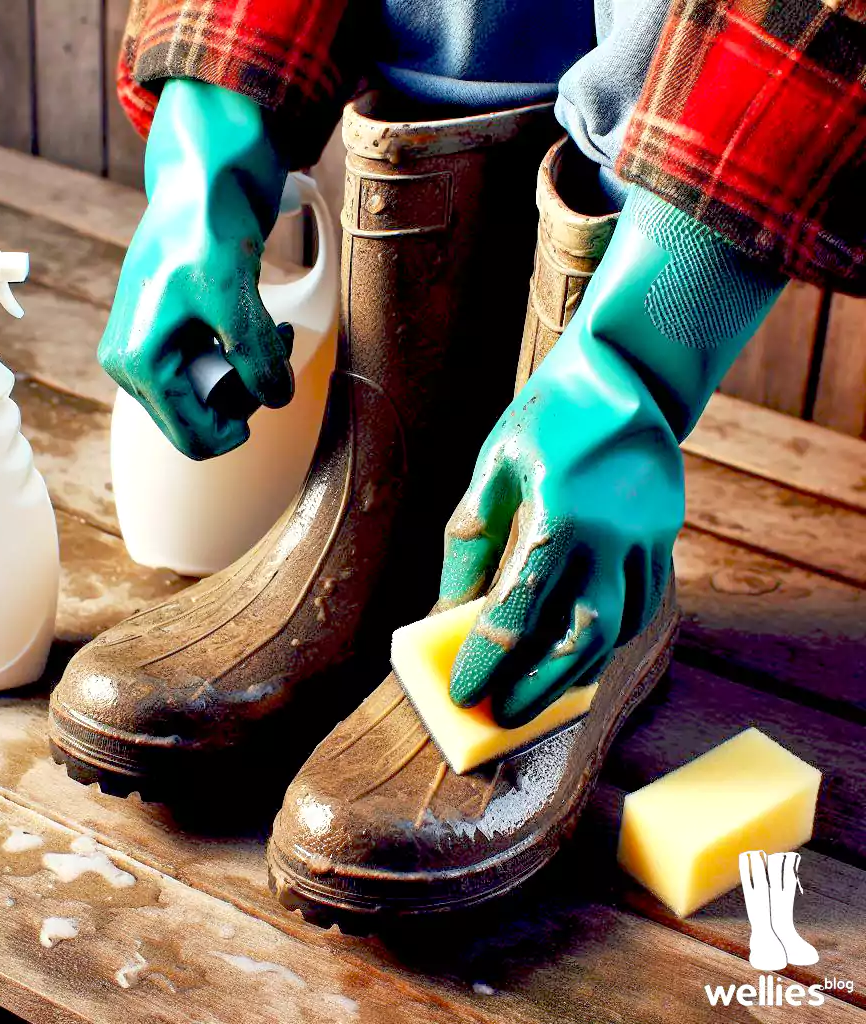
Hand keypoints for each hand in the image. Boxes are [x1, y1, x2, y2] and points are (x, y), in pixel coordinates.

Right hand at [99, 78, 293, 459]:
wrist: (203, 179)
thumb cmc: (206, 226)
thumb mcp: (235, 295)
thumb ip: (255, 356)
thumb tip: (275, 398)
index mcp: (138, 362)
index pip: (193, 439)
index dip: (239, 426)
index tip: (269, 387)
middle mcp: (132, 364)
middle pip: (201, 421)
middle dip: (245, 393)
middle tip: (276, 349)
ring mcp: (149, 351)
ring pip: (208, 398)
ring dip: (248, 372)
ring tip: (275, 330)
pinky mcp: (168, 337)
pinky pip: (209, 372)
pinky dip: (240, 356)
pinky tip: (263, 323)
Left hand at [438, 185, 783, 726]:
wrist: (628, 372)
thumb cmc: (547, 417)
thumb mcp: (493, 470)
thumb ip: (471, 545)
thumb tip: (447, 612)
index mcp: (560, 515)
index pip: (517, 610)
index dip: (487, 660)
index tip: (463, 693)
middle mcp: (612, 536)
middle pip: (580, 640)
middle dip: (537, 687)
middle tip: (501, 716)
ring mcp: (649, 541)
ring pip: (618, 633)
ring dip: (577, 674)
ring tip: (537, 696)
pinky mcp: (666, 540)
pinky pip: (642, 607)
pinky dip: (609, 640)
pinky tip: (579, 653)